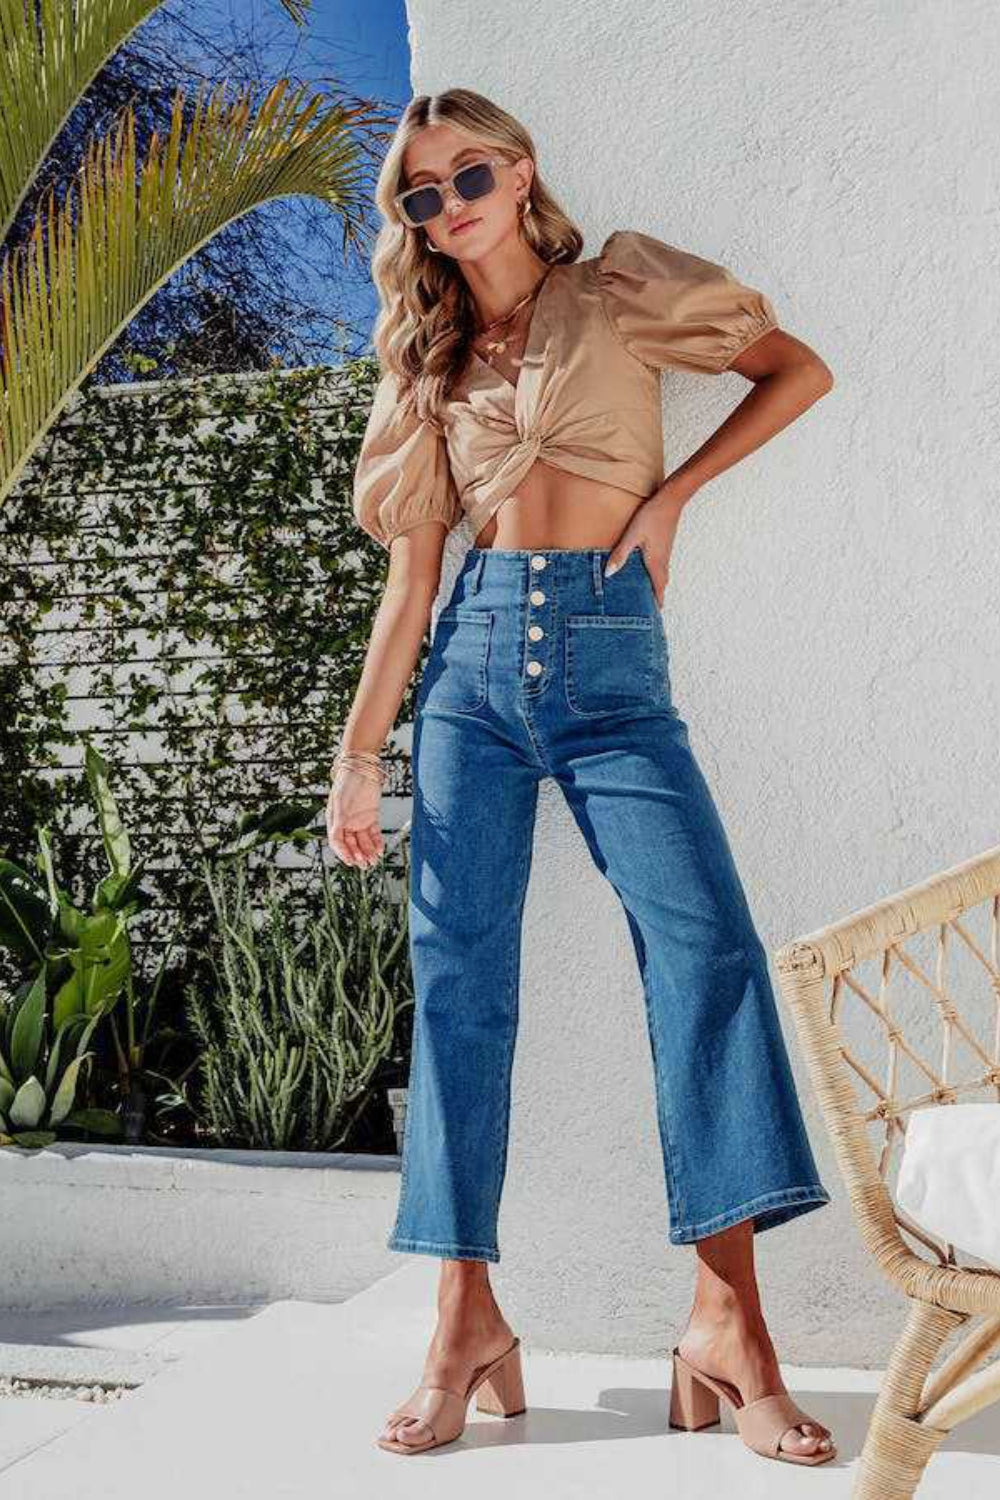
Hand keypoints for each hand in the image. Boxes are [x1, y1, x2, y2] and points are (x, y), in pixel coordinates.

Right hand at [327, 769, 384, 867]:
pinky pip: (374, 833)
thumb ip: (337, 824)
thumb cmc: (346, 784)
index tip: (351, 862)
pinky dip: (377, 842)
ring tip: (374, 861)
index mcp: (334, 821)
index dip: (343, 853)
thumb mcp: (339, 805)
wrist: (362, 768)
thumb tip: (335, 841)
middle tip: (364, 865)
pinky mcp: (371, 816)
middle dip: (358, 856)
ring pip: (363, 841)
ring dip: (368, 852)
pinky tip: (380, 850)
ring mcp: (359, 820)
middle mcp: (346, 823)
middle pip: (351, 844)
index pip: (337, 842)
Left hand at [605, 483, 691, 607]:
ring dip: (655, 588)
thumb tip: (609, 575)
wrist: (671, 499)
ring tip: (646, 597)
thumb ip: (621, 555)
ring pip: (661, 577)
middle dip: (655, 600)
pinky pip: (660, 568)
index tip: (652, 620)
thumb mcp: (632, 536)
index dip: (656, 605)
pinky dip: (654, 576)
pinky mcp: (663, 546)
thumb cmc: (652, 516)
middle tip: (647, 613)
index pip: (658, 591)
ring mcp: (665, 554)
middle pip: (660, 587)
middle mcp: (663, 562)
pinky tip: (645, 573)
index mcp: (656, 564)